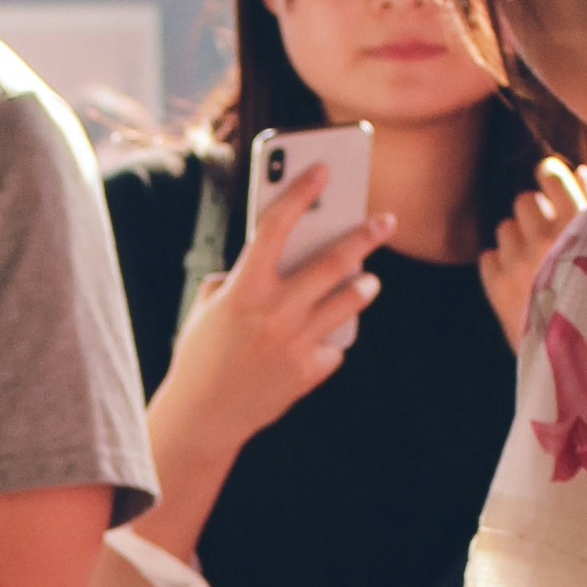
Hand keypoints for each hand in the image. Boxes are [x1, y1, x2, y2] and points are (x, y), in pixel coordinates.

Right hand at [167, 164, 384, 461]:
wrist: (201, 417)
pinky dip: (330, 339)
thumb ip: (241, 279)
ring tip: (369, 280)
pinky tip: (323, 338)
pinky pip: (333, 346)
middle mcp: (273, 312)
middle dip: (364, 237)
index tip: (323, 169)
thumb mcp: (209, 306)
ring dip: (363, 286)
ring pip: (348, 303)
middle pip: (332, 262)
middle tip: (385, 222)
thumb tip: (282, 262)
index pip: (276, 226)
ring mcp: (294, 344)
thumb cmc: (201, 355)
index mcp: (242, 288)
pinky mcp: (307, 373)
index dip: (300, 191)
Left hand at [478, 163, 586, 353]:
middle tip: (547, 236)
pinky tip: (519, 282)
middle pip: (524, 200)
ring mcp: (518, 262)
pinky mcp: (497, 287)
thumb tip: (578, 173)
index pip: (550, 175)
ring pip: (504, 228)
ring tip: (535, 264)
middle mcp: (546, 238)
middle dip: (533, 214)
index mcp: (580, 224)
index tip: (553, 186)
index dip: (550, 178)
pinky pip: (488, 257)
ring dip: (517, 240)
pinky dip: (500, 266)